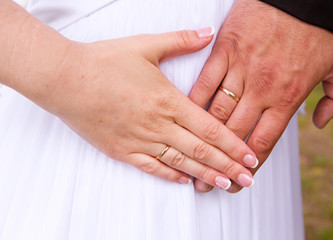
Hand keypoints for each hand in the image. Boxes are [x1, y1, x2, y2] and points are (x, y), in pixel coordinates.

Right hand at [29, 28, 257, 189]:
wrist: (65, 79)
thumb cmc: (104, 62)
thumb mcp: (145, 45)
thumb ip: (180, 40)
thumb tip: (207, 32)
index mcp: (168, 101)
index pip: (210, 128)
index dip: (233, 145)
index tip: (250, 156)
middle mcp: (158, 125)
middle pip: (201, 150)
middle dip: (228, 166)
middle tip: (247, 179)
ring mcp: (140, 140)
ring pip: (181, 162)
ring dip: (206, 175)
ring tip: (226, 185)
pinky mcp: (122, 150)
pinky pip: (152, 167)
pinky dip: (171, 175)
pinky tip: (186, 181)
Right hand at [189, 0, 332, 192]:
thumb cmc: (314, 27)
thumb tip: (319, 123)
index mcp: (287, 96)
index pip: (263, 142)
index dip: (249, 167)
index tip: (238, 181)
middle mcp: (261, 89)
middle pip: (235, 135)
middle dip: (221, 163)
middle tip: (210, 182)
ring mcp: (239, 70)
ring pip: (216, 114)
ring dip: (204, 141)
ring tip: (194, 160)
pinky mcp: (222, 52)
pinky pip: (204, 84)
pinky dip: (194, 105)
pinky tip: (187, 122)